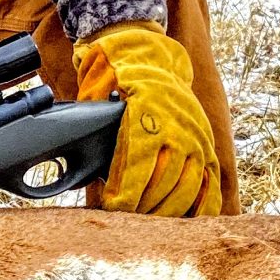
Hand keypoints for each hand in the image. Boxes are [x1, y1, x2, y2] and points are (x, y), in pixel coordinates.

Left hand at [73, 22, 218, 217]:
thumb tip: (68, 168)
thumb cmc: (114, 85)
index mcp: (146, 120)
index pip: (137, 171)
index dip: (124, 197)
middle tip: (128, 221)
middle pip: (163, 185)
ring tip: (149, 221)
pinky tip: (190, 220)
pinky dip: (203, 206)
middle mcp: (176, 129)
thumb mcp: (95, 105)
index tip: (113, 208)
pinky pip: (211, 183)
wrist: (147, 57)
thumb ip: (89, 137)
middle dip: (144, 208)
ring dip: (167, 211)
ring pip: (187, 189)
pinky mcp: (206, 144)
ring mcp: (196, 138)